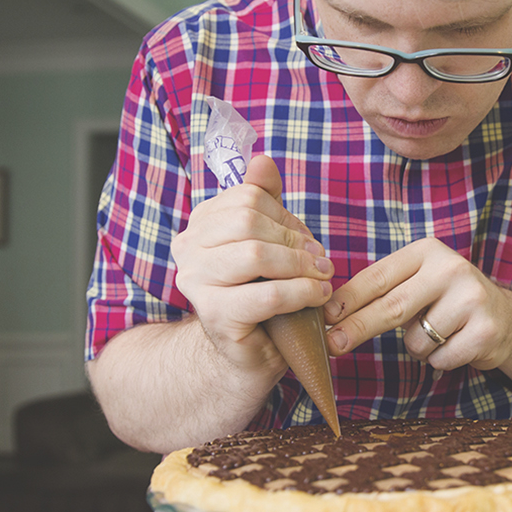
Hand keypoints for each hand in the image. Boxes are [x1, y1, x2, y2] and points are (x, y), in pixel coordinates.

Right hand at [170, 155, 334, 370]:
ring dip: (300, 267)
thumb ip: (265, 201)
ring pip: (256, 256)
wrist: (248, 352)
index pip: (248, 198)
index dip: (285, 216)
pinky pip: (266, 295)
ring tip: (322, 278)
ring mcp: (196, 283)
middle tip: (320, 261)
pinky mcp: (215, 315)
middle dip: (295, 241)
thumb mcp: (267, 241)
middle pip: (249, 222)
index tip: (305, 241)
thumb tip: (261, 160)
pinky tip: (318, 296)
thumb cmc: (261, 293)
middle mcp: (188, 249)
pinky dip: (300, 293)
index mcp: (200, 224)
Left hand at [323, 237, 511, 370]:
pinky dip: (440, 360)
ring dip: (418, 348)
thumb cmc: (448, 302)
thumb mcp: (419, 283)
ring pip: (417, 340)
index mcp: (427, 251)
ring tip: (439, 333)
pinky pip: (440, 358)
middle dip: (358, 328)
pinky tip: (457, 343)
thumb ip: (384, 291)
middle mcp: (451, 268)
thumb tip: (332, 315)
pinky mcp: (485, 330)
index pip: (378, 277)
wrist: (507, 319)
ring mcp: (472, 298)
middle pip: (392, 307)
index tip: (325, 318)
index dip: (348, 300)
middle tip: (333, 345)